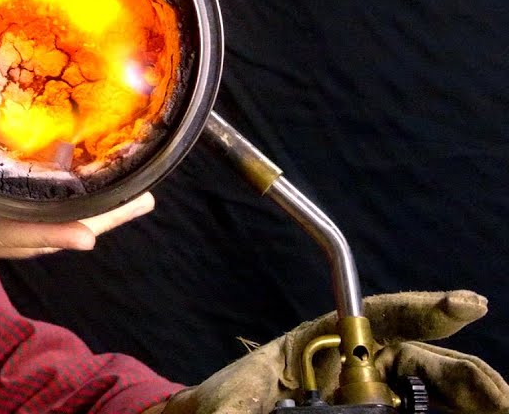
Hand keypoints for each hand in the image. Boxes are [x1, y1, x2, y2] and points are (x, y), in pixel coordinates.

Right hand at [0, 144, 155, 277]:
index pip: (9, 233)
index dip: (52, 229)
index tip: (97, 228)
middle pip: (41, 235)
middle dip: (94, 220)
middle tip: (145, 199)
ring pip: (38, 231)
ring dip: (85, 217)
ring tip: (130, 199)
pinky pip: (23, 222)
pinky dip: (56, 212)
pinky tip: (75, 197)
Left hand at [161, 290, 508, 413]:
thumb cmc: (228, 401)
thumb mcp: (230, 398)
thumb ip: (238, 407)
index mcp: (326, 339)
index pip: (382, 316)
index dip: (425, 309)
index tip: (465, 306)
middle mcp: (363, 363)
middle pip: (430, 365)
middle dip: (471, 380)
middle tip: (500, 402)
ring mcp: (380, 395)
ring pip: (439, 396)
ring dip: (475, 405)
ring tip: (499, 411)